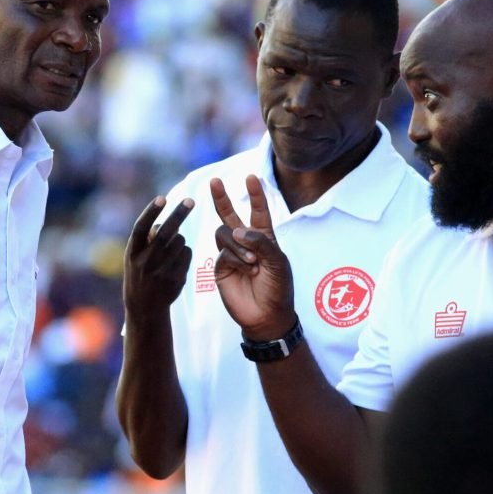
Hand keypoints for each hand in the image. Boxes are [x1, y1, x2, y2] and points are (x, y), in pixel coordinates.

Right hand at [123, 196, 194, 317]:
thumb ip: (149, 237)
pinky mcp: (175, 279)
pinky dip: (185, 251)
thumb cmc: (140, 271)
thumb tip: (172, 218)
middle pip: (166, 232)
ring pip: (180, 241)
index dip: (151, 212)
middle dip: (179, 214)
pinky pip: (187, 253)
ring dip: (179, 238)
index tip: (162, 198)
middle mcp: (145, 261)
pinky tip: (177, 260)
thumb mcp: (136, 254)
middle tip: (191, 200)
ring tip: (171, 248)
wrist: (144, 305)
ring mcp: (161, 271)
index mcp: (132, 252)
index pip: (141, 228)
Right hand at [209, 176, 296, 339]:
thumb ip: (261, 242)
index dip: (255, 194)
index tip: (251, 177)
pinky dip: (236, 257)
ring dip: (239, 244)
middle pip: (229, 214)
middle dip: (221, 198)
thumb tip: (237, 230)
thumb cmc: (278, 288)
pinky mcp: (221, 266)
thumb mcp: (278, 262)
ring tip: (252, 261)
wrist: (266, 316)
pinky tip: (246, 269)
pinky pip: (223, 251)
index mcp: (264, 238)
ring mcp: (231, 254)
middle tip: (214, 181)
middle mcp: (245, 242)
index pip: (258, 211)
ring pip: (225, 232)